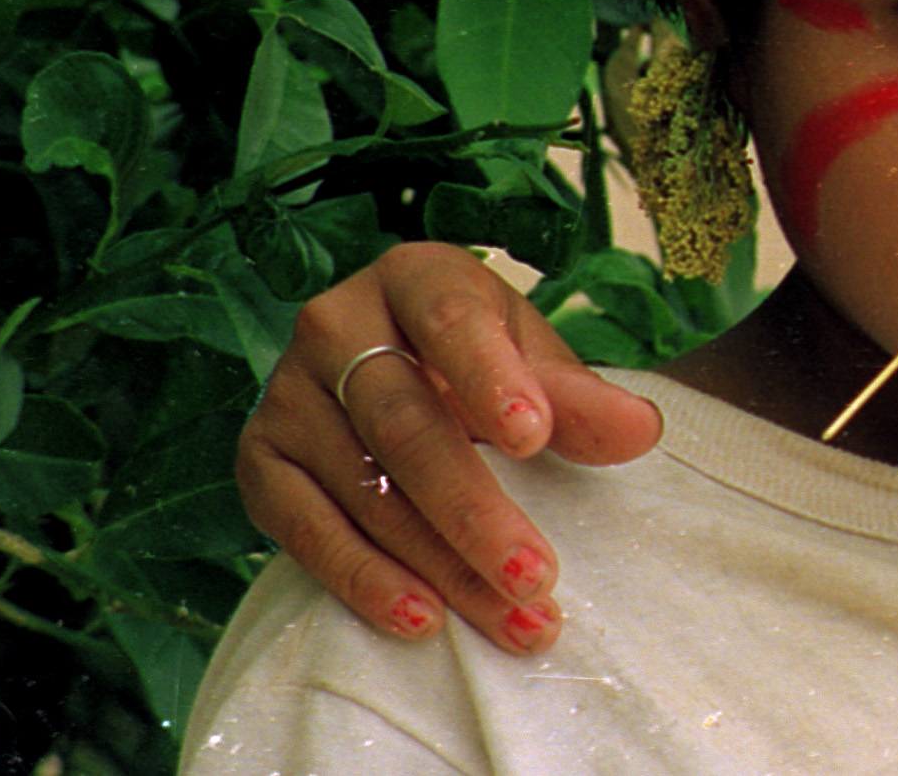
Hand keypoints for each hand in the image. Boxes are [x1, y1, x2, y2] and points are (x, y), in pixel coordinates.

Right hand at [236, 243, 663, 654]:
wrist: (382, 362)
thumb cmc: (474, 358)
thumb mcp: (531, 357)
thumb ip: (580, 396)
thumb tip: (639, 430)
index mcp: (414, 279)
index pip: (451, 322)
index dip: (491, 379)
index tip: (535, 438)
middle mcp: (335, 326)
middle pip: (405, 424)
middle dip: (474, 509)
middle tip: (537, 574)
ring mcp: (287, 395)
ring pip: (364, 490)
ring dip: (440, 565)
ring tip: (511, 617)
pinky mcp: (258, 462)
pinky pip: (306, 530)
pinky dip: (365, 580)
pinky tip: (423, 618)